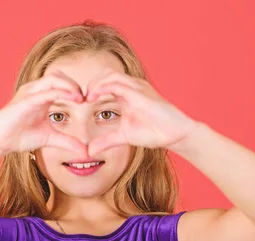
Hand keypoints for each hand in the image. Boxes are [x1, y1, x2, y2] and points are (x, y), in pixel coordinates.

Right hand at [0, 71, 86, 156]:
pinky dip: (60, 93)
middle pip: (59, 76)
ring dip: (70, 86)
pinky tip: (72, 100)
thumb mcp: (50, 138)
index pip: (62, 83)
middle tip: (87, 98)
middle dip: (75, 84)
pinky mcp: (24, 101)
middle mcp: (35, 90)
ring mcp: (29, 93)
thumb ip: (67, 142)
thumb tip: (85, 152)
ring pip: (53, 79)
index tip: (89, 101)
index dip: (76, 89)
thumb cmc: (19, 137)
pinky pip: (45, 92)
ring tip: (81, 98)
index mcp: (41, 95)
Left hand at [85, 70, 199, 155]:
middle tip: (78, 99)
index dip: (90, 89)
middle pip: (105, 75)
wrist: (177, 134)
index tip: (77, 102)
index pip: (104, 82)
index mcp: (127, 93)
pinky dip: (103, 88)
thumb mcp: (124, 136)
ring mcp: (137, 87)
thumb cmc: (154, 132)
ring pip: (110, 76)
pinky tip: (94, 98)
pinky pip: (119, 84)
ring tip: (85, 98)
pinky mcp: (141, 93)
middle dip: (90, 84)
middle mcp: (132, 86)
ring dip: (95, 85)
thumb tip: (90, 150)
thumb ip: (107, 140)